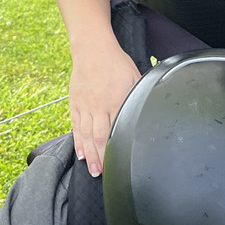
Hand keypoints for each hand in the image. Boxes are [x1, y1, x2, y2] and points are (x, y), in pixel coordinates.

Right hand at [68, 41, 139, 175]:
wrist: (92, 49)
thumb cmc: (116, 63)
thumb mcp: (135, 77)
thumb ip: (139, 96)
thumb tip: (149, 108)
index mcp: (116, 100)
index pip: (116, 130)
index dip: (116, 148)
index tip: (118, 163)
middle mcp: (99, 106)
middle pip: (99, 137)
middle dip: (100, 158)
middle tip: (101, 174)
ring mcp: (85, 106)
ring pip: (86, 135)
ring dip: (89, 154)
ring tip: (91, 169)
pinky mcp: (75, 103)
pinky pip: (76, 126)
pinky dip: (77, 141)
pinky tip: (80, 152)